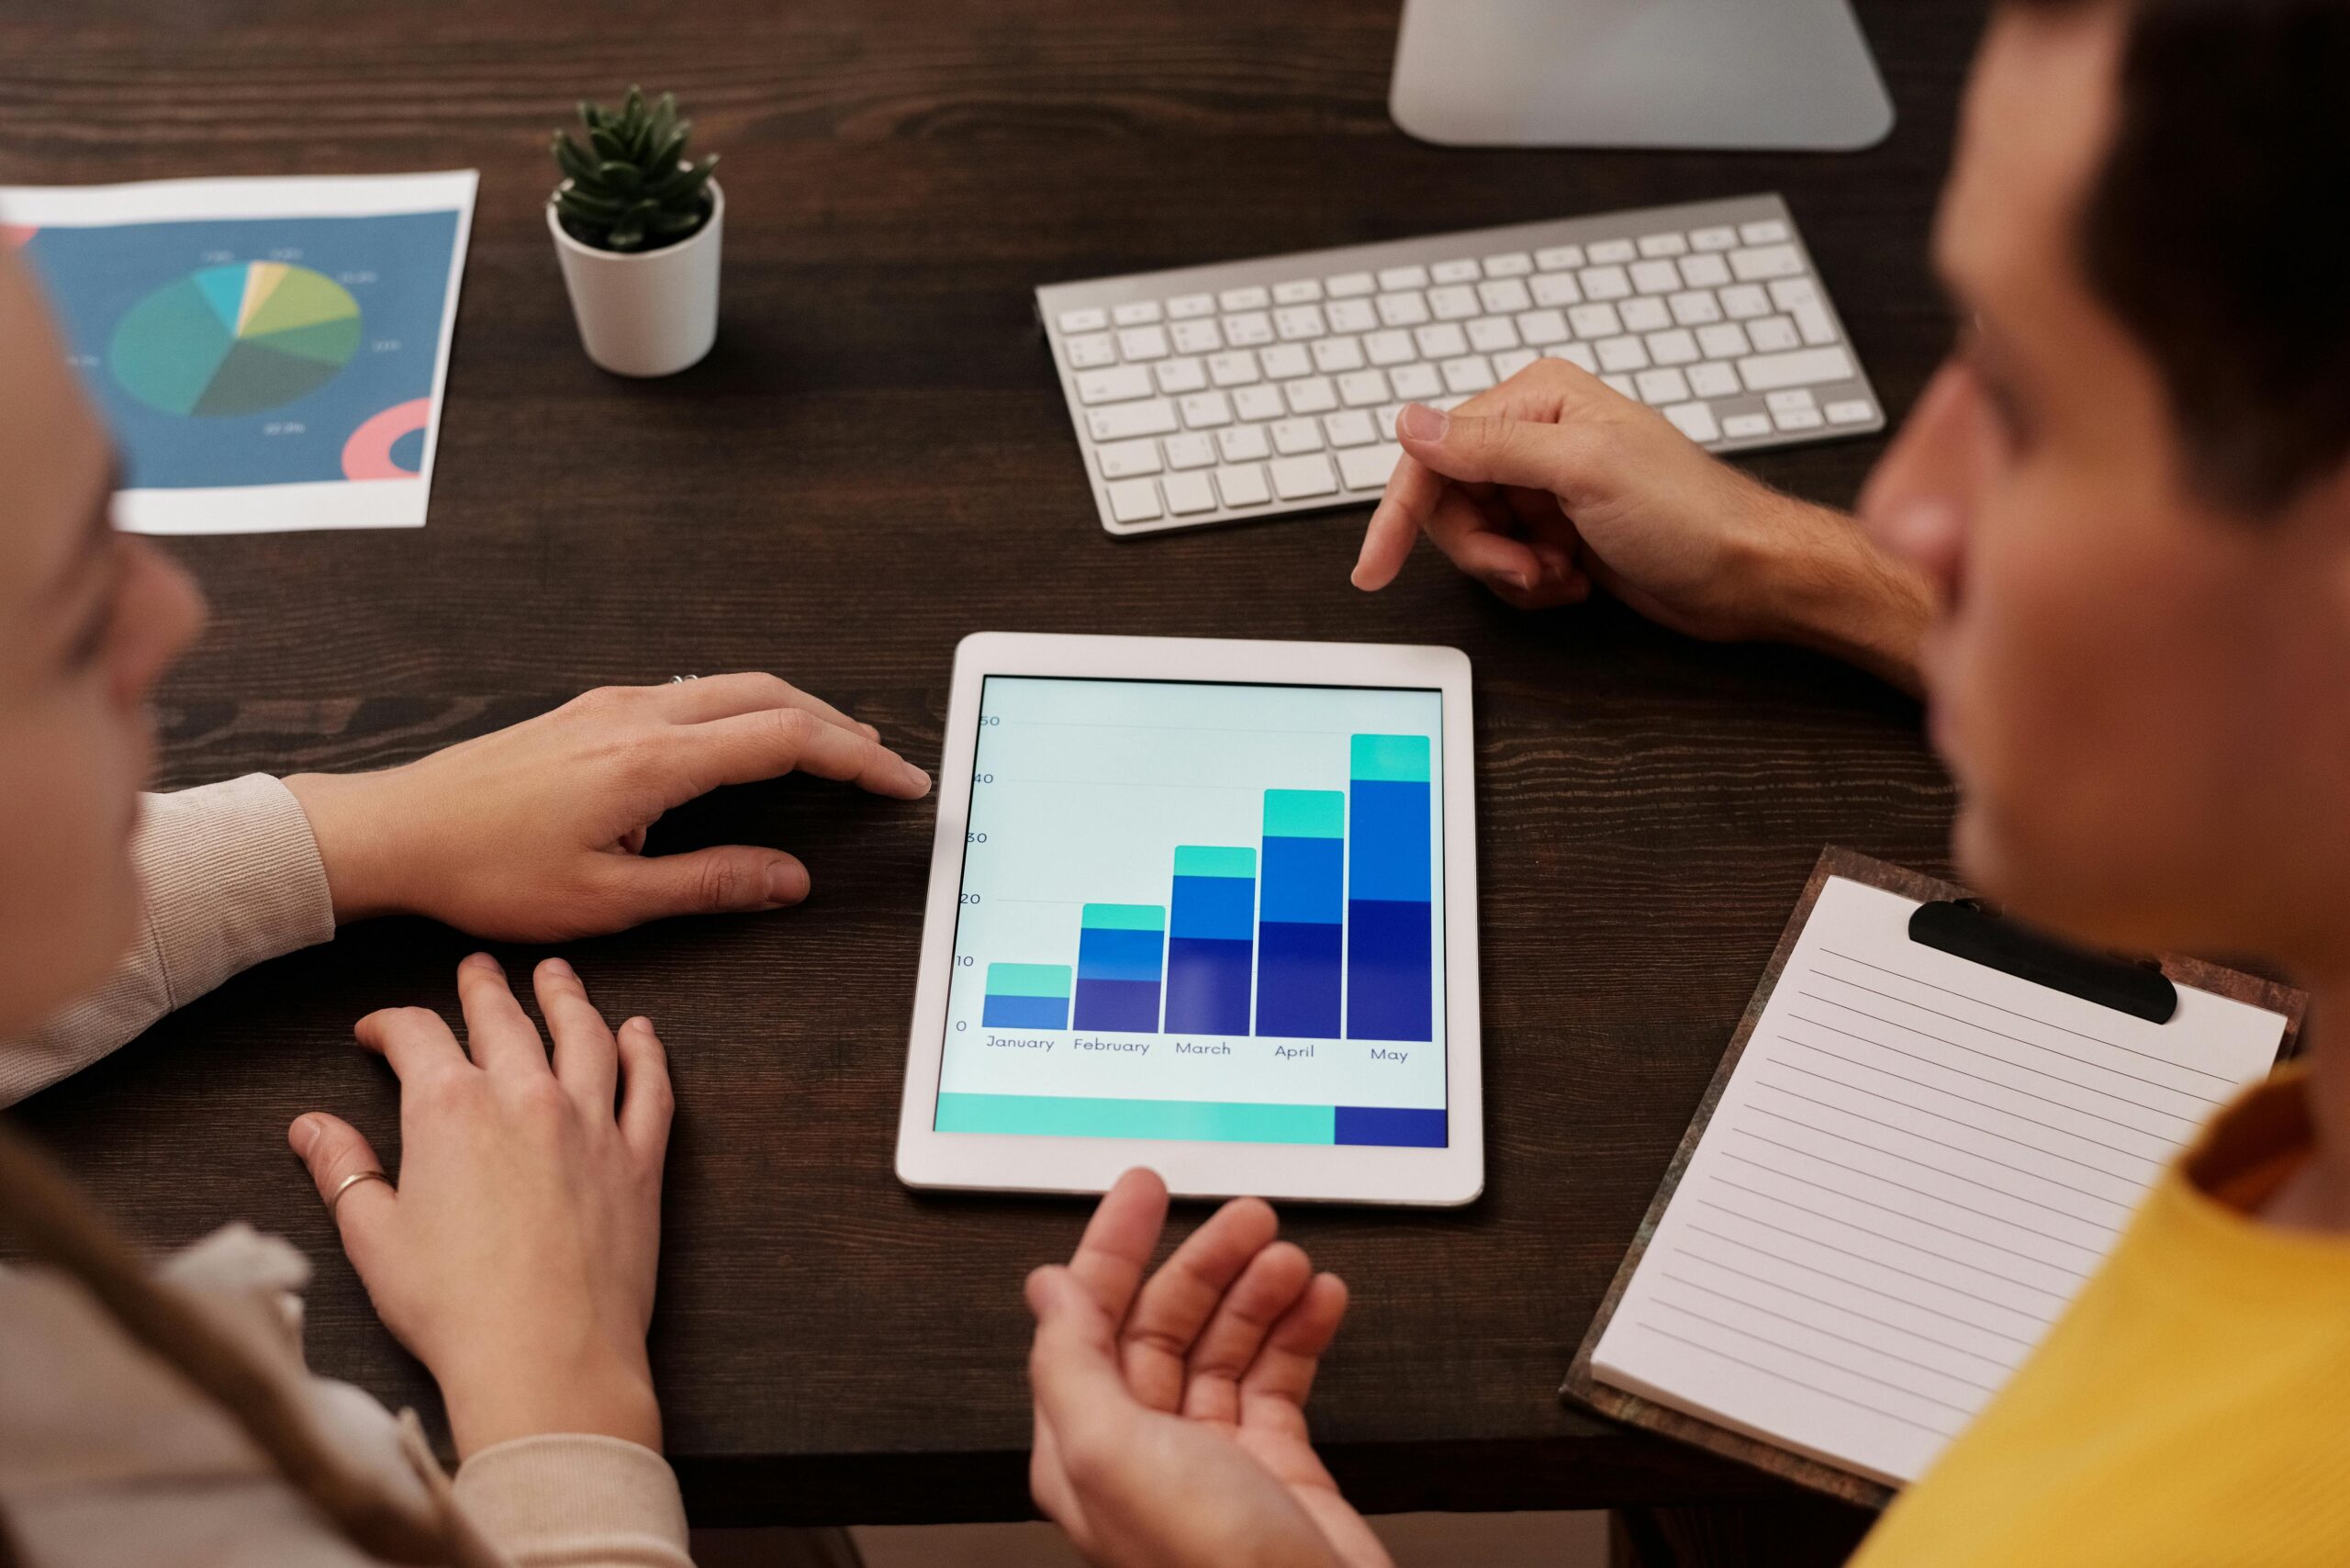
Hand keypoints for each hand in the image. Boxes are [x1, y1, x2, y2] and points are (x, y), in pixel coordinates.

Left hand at [284, 673, 931, 940]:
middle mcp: (638, 715)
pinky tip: (750, 741)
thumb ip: (710, 883)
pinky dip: (747, 709)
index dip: (856, 759)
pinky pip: (694, 692)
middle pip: (770, 695)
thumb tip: (790, 879)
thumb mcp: (609, 901)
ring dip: (795, 711)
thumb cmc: (487, 872)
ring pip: (732, 686)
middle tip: (884, 764)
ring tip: (836, 748)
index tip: (901, 782)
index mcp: (653, 760)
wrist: (397, 832)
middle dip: (840, 726)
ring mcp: (613, 705)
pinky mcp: (592, 711)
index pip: (786, 740)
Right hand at [289, 953, 669, 1458]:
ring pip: (584, 1035)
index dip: (391, 1025)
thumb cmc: (452, 1308)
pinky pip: (650, 1087)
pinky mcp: (639, 1160)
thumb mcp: (373, 1237)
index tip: (377, 1031)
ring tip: (557, 976)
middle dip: (483, 988)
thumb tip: (310, 1127)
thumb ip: (343, 1170)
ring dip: (568, 997)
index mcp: (449, 1110)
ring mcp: (591, 1124)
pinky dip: (647, 1052)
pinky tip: (641, 1033)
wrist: (546, 1358)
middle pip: (505, 1019)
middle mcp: (525, 1098)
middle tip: (477, 969)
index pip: (417, 1037)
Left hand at [1025, 1170, 1388, 1567]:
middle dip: (1202, 1262)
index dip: (1111, 1249)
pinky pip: (1282, 1380)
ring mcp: (1215, 1462)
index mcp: (1086, 1446)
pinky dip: (1301, 1333)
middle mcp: (1145, 1452)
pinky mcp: (1279, 1472)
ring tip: (1288, 1258)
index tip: (1143, 1191)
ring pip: (1227, 1347)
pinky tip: (1318, 1302)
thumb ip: (1071, 1366)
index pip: (1087, 1324)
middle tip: (1245, 1214)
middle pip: (1164, 1326)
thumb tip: (1046, 1292)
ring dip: (1257, 1293)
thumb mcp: (1111, 1454)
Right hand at [1350, 363, 1931, 689]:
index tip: (1376, 565)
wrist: (1747, 576)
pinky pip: (1505, 567)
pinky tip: (1577, 579)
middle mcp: (1535, 437)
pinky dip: (1533, 586)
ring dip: (1511, 571)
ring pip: (1474, 541)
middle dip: (1481, 549)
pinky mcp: (1558, 532)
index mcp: (1537, 399)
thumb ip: (1490, 444)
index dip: (1402, 512)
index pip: (1435, 452)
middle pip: (1448, 502)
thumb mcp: (1583, 470)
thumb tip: (1413, 421)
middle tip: (1526, 566)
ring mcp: (1546, 488)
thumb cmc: (1690, 515)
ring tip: (1562, 572)